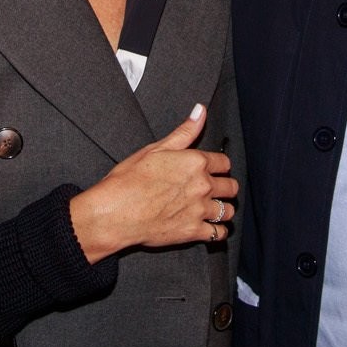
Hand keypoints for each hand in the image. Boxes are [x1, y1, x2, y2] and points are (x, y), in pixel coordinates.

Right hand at [69, 104, 237, 261]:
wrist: (115, 213)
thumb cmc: (129, 180)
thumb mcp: (155, 148)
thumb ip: (184, 132)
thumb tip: (201, 111)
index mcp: (195, 162)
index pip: (224, 162)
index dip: (220, 166)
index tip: (215, 169)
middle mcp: (202, 186)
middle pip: (231, 187)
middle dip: (226, 187)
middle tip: (217, 190)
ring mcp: (199, 210)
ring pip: (228, 211)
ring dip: (224, 209)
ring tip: (216, 209)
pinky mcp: (193, 232)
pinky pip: (218, 234)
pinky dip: (218, 232)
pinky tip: (212, 229)